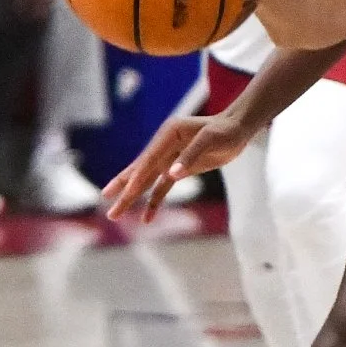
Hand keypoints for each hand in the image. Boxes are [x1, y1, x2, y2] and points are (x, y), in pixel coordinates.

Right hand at [100, 109, 255, 219]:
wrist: (238, 128)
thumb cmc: (226, 131)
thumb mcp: (211, 140)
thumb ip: (190, 156)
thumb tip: (171, 175)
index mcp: (168, 134)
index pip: (148, 159)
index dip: (137, 177)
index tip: (125, 193)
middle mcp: (164, 145)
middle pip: (140, 170)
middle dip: (124, 190)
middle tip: (107, 206)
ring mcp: (169, 157)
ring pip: (147, 181)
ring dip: (133, 197)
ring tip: (115, 214)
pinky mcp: (178, 168)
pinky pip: (162, 187)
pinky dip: (154, 201)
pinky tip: (146, 218)